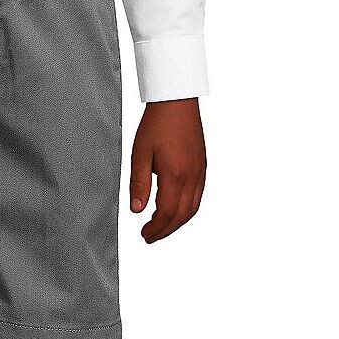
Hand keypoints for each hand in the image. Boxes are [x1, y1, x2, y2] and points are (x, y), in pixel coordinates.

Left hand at [129, 98, 206, 243]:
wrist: (177, 101)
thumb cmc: (157, 124)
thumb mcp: (140, 154)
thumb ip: (138, 184)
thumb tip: (136, 209)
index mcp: (175, 175)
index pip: (166, 212)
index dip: (155, 227)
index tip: (144, 234)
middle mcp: (192, 176)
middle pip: (181, 215)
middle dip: (165, 230)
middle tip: (150, 237)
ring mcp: (200, 172)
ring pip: (192, 209)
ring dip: (177, 223)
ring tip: (161, 228)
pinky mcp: (202, 167)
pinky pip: (198, 197)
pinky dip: (186, 210)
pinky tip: (175, 211)